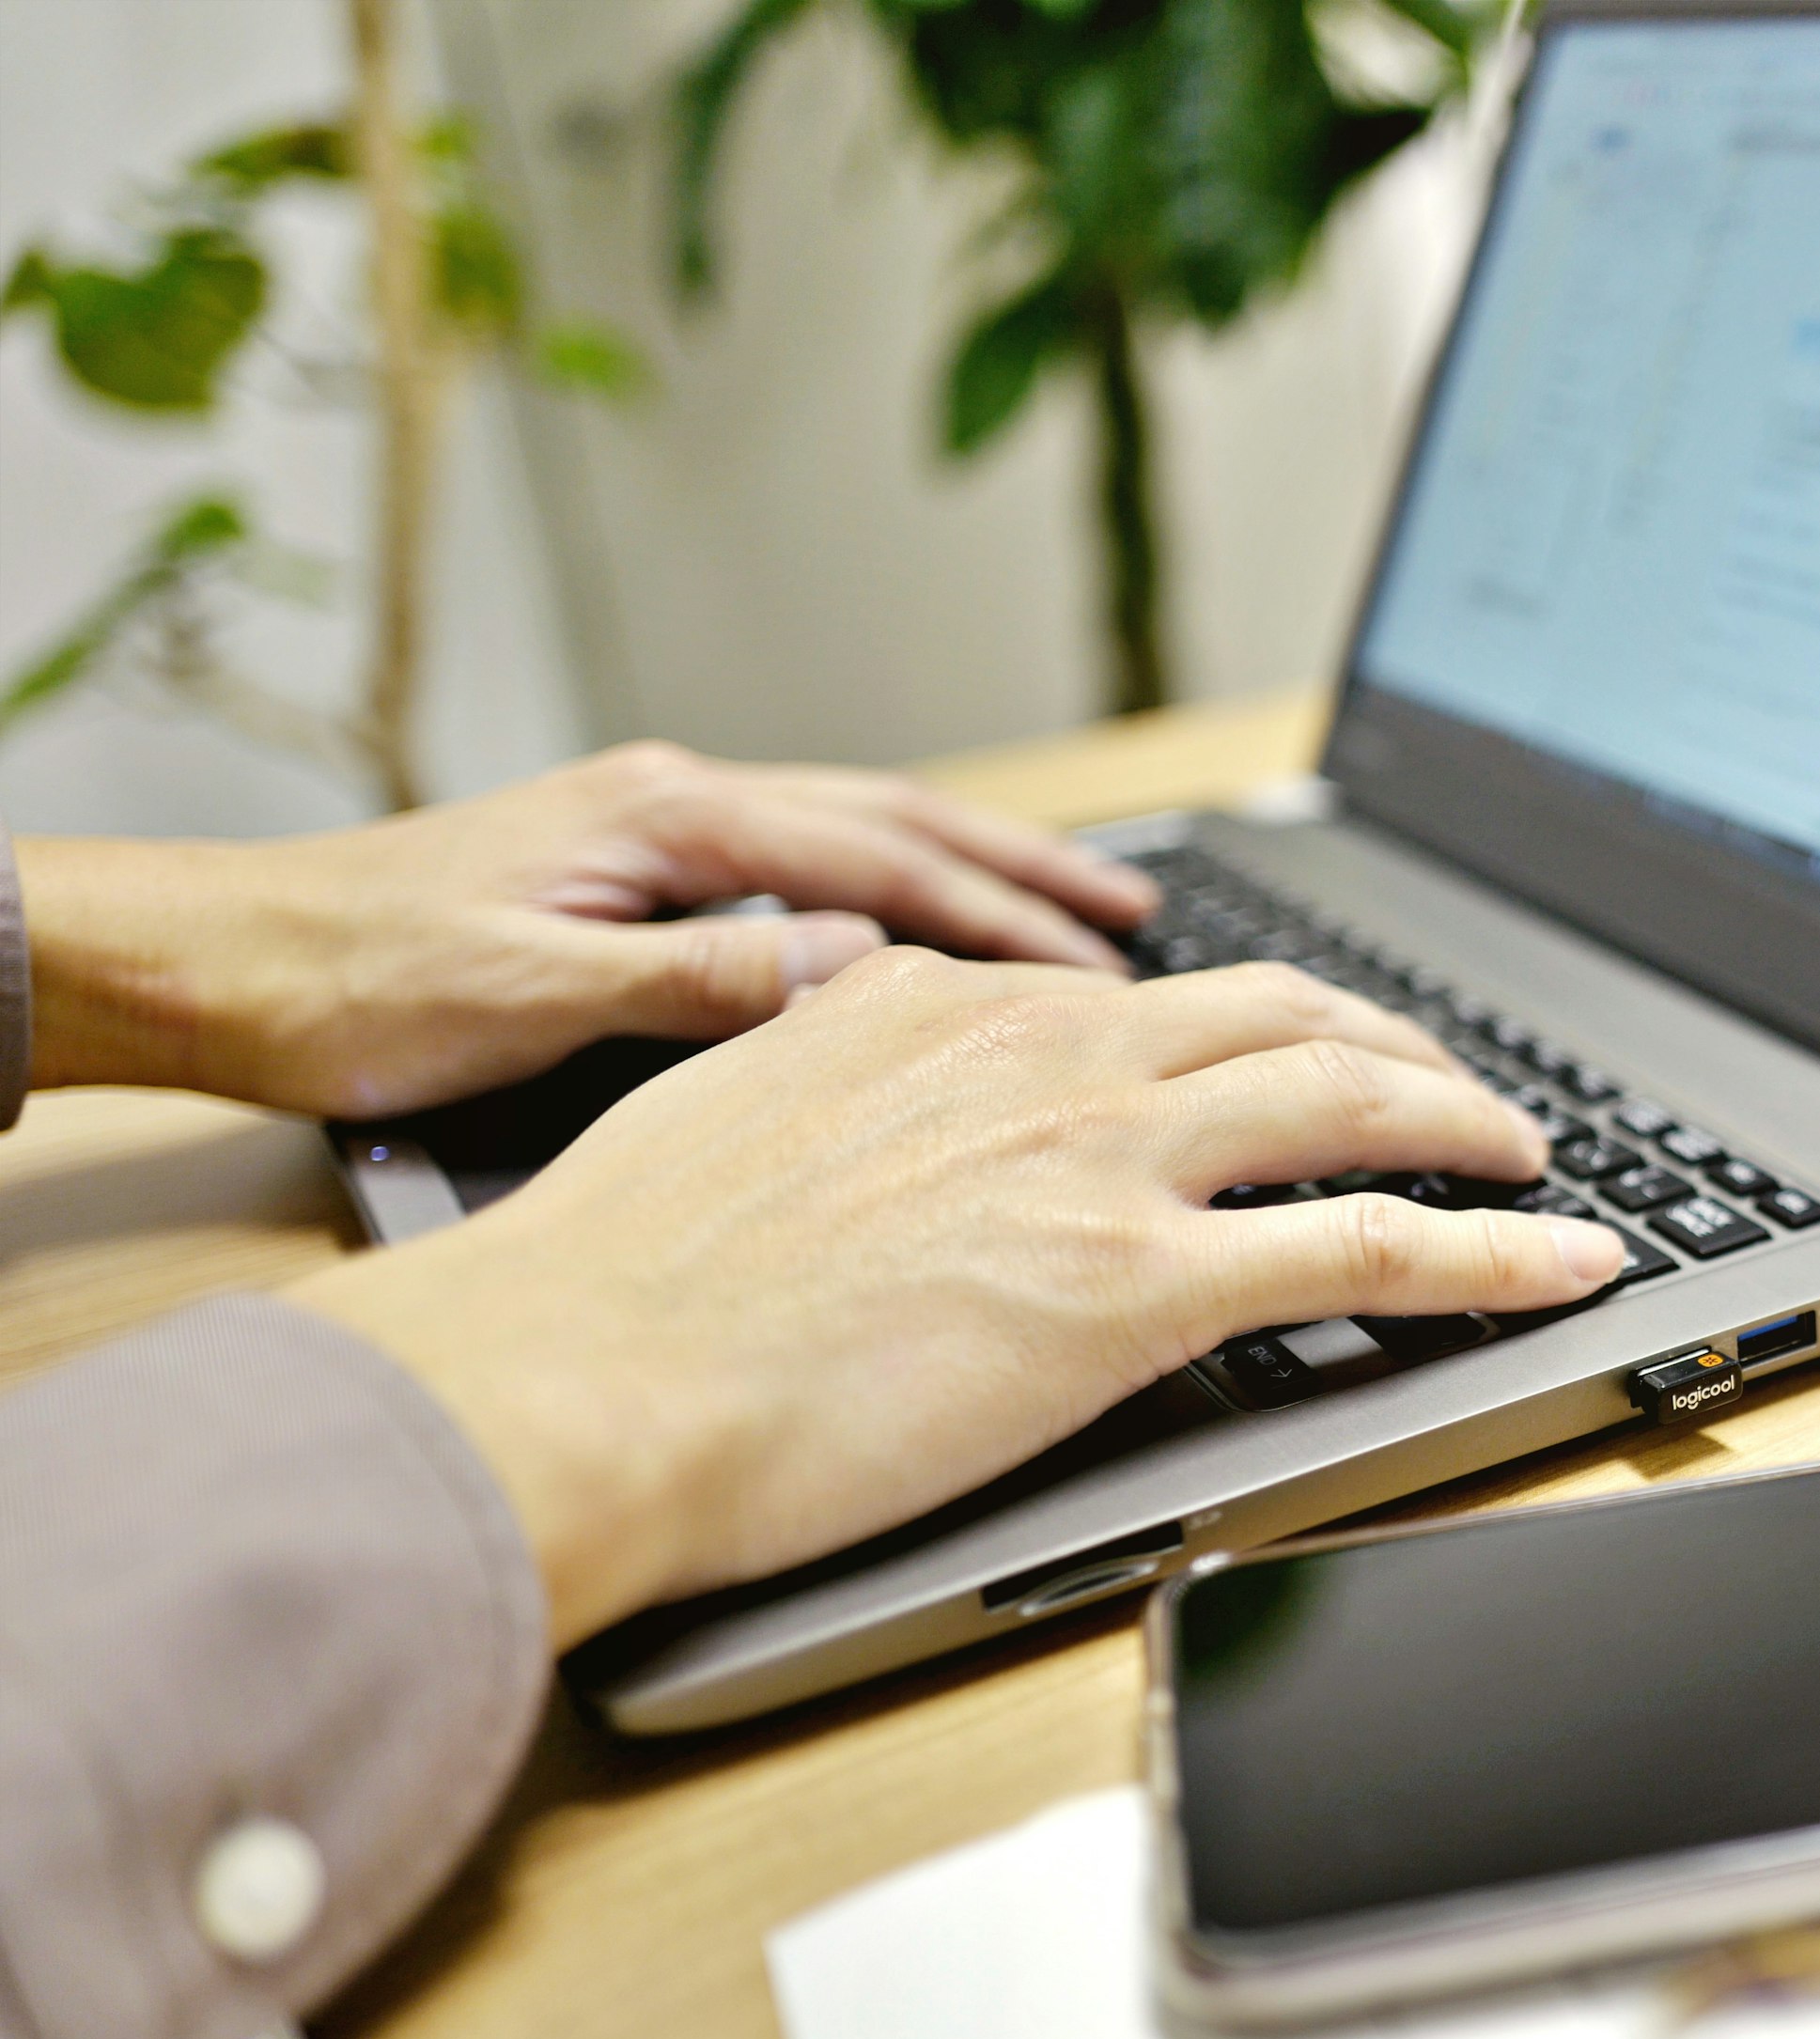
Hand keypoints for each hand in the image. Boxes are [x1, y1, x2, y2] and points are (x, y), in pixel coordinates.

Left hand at [18, 740, 1160, 1117]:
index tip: (1108, 962)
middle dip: (1028, 871)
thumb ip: (697, 977)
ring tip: (1076, 914)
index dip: (1006, 917)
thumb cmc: (352, 985)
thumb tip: (852, 966)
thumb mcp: (527, 996)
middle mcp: (674, 802)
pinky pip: (806, 868)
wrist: (218, 963)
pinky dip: (897, 894)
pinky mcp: (635, 870)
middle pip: (895, 824)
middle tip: (1141, 916)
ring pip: (858, 838)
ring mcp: (656, 829)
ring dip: (974, 873)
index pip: (882, 863)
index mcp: (666, 819)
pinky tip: (932, 935)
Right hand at [292, 953, 1628, 1648]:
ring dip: (1471, 1125)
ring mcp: (1107, 1159)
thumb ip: (832, 1062)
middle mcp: (1047, 1053)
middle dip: (1398, 1050)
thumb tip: (863, 1028)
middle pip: (1288, 1016)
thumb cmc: (621, 1287)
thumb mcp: (731, 1109)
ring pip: (1357, 1103)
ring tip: (1534, 1163)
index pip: (1150, 998)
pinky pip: (1380, 1249)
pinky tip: (1566, 1266)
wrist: (585, 1376)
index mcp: (945, 1010)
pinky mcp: (1144, 1280)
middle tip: (1456, 1093)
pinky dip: (1500, 1255)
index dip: (1256, 1027)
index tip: (1297, 1055)